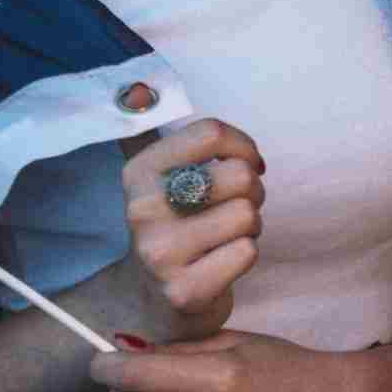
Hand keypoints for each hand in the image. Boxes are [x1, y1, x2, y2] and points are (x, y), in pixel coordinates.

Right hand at [112, 118, 266, 340]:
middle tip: (235, 206)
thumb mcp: (156, 178)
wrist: (146, 302)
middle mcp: (143, 210)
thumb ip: (155, 132)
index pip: (211, 133)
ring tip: (227, 235)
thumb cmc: (172, 227)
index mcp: (139, 172)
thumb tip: (138, 89)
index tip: (246, 163)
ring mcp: (160, 254)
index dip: (244, 146)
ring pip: (248, 215)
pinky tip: (223, 261)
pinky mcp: (184, 291)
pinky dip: (246, 254)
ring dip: (251, 225)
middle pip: (240, 176)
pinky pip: (247, 252)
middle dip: (252, 191)